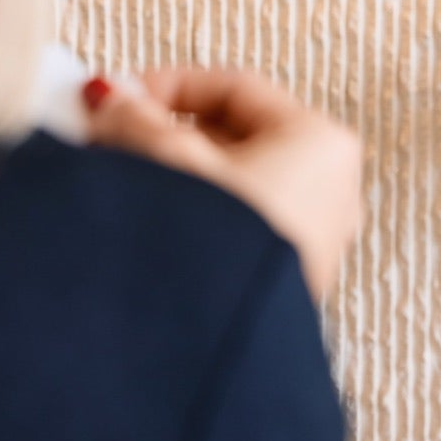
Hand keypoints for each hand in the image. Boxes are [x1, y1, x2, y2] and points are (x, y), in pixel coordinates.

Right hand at [83, 67, 361, 298]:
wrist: (216, 354)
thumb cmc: (214, 253)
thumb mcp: (165, 160)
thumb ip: (134, 117)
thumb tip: (111, 101)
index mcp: (320, 144)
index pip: (235, 88)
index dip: (168, 86)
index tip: (119, 96)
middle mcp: (329, 192)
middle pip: (234, 136)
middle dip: (166, 132)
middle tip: (111, 135)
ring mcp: (311, 242)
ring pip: (231, 183)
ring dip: (173, 175)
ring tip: (120, 179)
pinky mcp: (281, 285)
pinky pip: (233, 225)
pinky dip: (192, 214)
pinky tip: (147, 222)